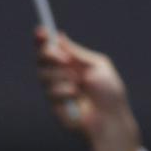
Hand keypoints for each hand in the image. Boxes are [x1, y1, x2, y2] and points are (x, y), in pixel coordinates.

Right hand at [35, 28, 141, 150]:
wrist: (110, 119)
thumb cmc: (109, 93)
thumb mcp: (97, 66)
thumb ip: (76, 53)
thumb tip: (59, 38)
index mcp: (72, 64)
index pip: (52, 49)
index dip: (43, 40)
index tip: (40, 31)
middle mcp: (61, 75)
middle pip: (41, 59)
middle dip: (49, 56)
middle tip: (63, 60)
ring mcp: (55, 90)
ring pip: (43, 74)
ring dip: (62, 76)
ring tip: (79, 84)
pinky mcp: (52, 104)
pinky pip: (50, 91)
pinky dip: (65, 91)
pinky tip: (77, 97)